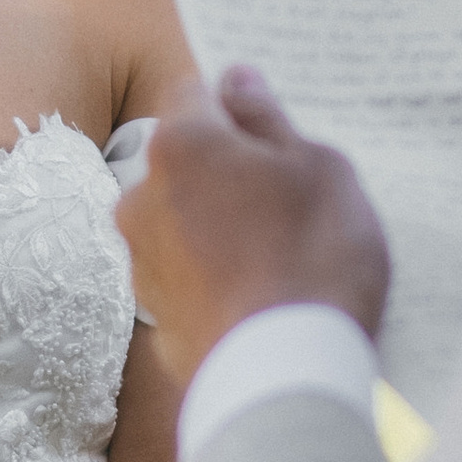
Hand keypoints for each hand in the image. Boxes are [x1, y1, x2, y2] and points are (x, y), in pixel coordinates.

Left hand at [116, 67, 389, 387]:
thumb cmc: (313, 260)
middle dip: (228, 168)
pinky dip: (215, 275)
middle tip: (291, 195)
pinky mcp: (154, 316)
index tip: (272, 122)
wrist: (285, 378)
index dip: (235, 103)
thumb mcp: (320, 170)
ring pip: (184, 219)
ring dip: (220, 224)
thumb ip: (271, 120)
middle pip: (186, 161)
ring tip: (283, 255)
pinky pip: (187, 274)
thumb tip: (239, 83)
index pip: (194, 91)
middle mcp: (142, 197)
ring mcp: (142, 261)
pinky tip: (262, 295)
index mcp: (181, 145)